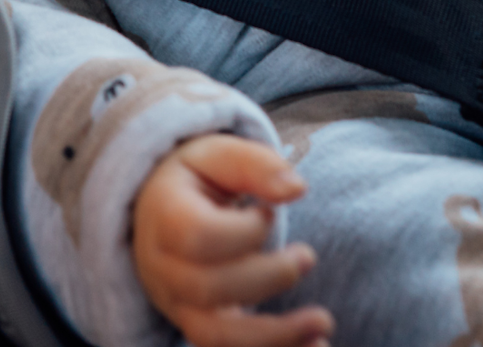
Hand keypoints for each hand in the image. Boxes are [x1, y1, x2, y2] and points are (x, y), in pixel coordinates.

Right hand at [132, 134, 333, 346]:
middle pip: (208, 288)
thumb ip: (255, 165)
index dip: (244, 230)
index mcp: (164, 215)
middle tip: (307, 256)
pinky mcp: (197, 326)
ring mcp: (176, 302)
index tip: (269, 212)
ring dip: (275, 336)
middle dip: (267, 277)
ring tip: (324, 324)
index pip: (198, 237)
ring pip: (216, 336)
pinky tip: (316, 345)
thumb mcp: (217, 154)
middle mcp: (162, 266)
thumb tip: (298, 188)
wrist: (158, 210)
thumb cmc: (195, 178)